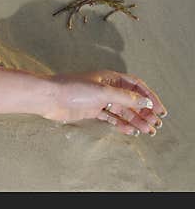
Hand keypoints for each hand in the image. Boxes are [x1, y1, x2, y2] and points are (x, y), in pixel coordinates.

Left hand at [44, 70, 166, 135]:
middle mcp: (106, 87)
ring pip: (122, 110)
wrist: (49, 97)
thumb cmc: (73, 89)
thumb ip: (125, 98)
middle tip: (156, 124)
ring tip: (147, 131)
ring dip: (135, 119)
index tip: (160, 109)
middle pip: (130, 100)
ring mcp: (98, 99)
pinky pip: (111, 117)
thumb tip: (146, 101)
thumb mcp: (103, 92)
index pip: (135, 86)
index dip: (149, 96)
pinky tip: (130, 131)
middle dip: (144, 111)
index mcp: (110, 78)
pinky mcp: (91, 110)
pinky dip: (121, 123)